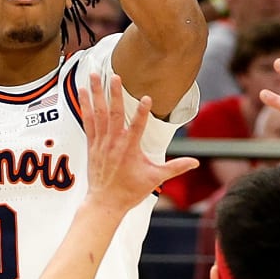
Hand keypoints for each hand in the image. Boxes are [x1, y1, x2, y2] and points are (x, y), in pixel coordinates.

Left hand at [77, 72, 197, 215]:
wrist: (105, 202)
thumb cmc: (130, 191)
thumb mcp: (155, 179)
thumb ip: (175, 167)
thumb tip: (195, 162)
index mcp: (130, 149)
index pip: (138, 127)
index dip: (143, 112)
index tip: (147, 98)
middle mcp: (114, 143)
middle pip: (115, 113)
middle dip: (115, 94)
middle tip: (115, 76)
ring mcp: (101, 142)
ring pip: (98, 113)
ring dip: (97, 94)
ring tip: (94, 75)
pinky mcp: (92, 144)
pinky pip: (88, 121)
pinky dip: (85, 106)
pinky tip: (83, 92)